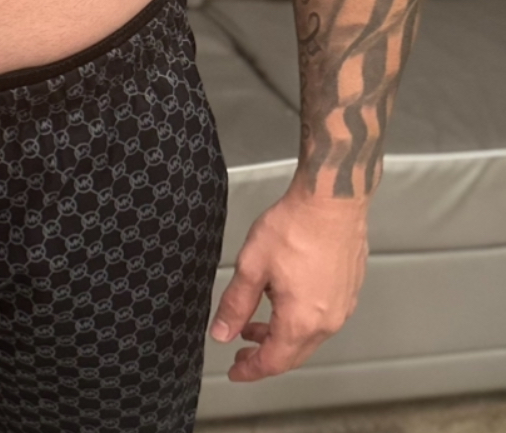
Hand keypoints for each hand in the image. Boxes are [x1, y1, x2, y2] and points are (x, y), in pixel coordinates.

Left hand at [210, 182, 368, 380]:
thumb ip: (236, 304)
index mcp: (302, 321)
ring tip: (255, 324)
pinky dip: (299, 320)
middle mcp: (328, 321)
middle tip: (242, 353)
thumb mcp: (252, 266)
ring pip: (308, 336)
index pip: (274, 361)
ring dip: (281, 336)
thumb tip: (222, 332)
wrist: (332, 201)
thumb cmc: (295, 227)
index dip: (250, 370)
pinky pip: (322, 318)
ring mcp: (343, 306)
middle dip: (264, 356)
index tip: (235, 371)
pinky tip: (283, 300)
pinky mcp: (349, 290)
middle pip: (293, 353)